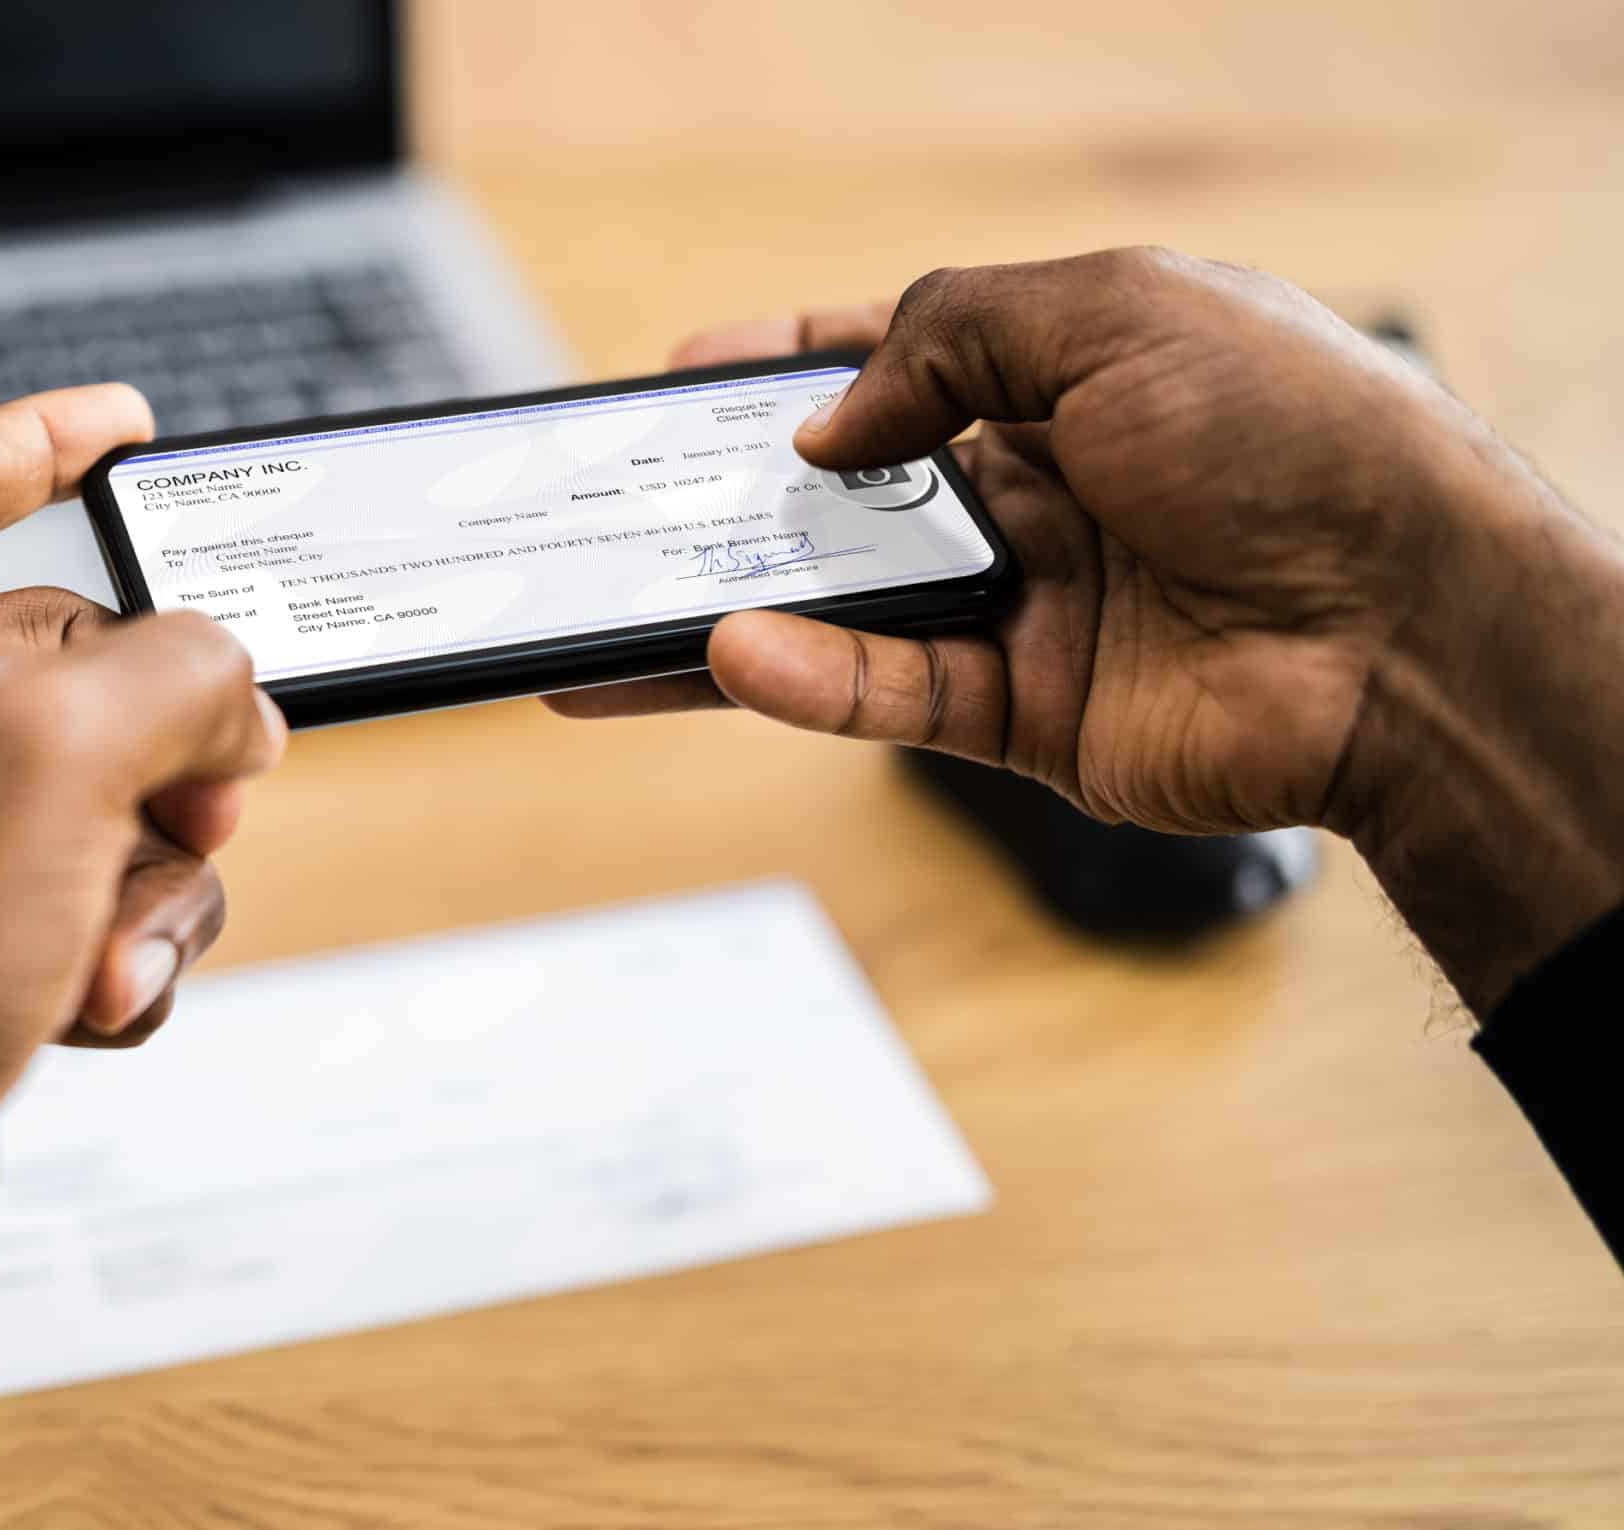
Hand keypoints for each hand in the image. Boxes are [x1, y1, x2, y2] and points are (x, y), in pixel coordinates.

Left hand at [0, 386, 285, 1388]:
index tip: (132, 426)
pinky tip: (80, 1004)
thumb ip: (183, 675)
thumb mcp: (66, 754)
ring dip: (147, 876)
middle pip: (68, 660)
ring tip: (114, 946)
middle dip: (167, 736)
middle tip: (220, 792)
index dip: (48, 435)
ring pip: (94, 797)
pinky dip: (103, 948)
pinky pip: (67, 901)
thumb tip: (234, 705)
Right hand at [556, 249, 1623, 1010]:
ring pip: (847, 611)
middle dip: (738, 498)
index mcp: (1073, 378)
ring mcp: (1033, 608)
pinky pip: (891, 698)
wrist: (1408, 620)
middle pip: (854, 497)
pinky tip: (732, 655)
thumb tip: (832, 421)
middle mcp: (1045, 493)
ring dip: (738, 607)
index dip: (795, 365)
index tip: (689, 374)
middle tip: (626, 502)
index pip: (903, 362)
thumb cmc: (1292, 437)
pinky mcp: (1030, 718)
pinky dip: (807, 680)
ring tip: (621, 608)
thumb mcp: (1112, 313)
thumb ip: (947, 336)